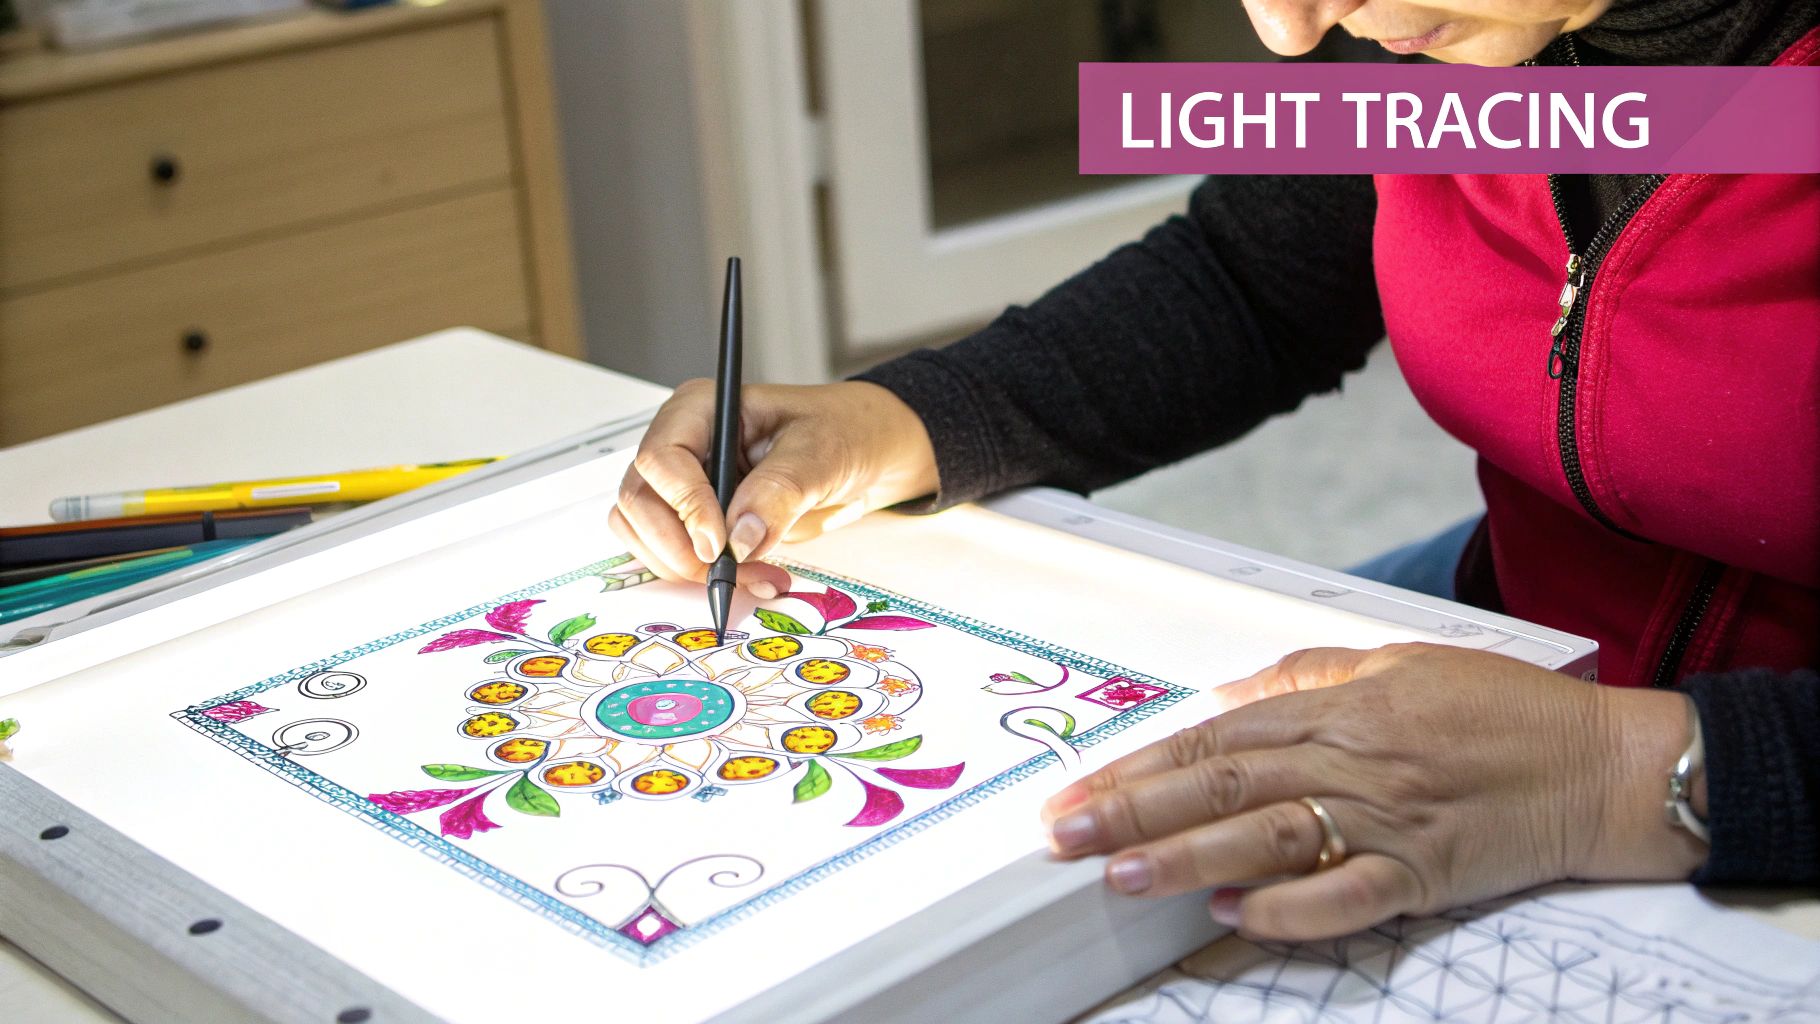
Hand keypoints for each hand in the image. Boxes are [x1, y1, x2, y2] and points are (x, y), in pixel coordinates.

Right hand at [611, 380, 938, 596]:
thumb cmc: (843, 431)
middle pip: (639, 501)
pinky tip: (752, 578)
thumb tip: (740, 536)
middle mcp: (683, 445)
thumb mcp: (821, 453)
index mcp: (703, 409)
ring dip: (687, 568)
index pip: (661, 458)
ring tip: (755, 577)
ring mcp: (683, 485)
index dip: (683, 505)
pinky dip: (700, 577)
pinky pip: (668, 554)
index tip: (716, 543)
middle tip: (729, 573)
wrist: (864, 454)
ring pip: (643, 533)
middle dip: (679, 547)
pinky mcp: (694, 521)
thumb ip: (780, 490)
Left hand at [1041, 643, 1707, 939]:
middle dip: (1135, 810)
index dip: (1142, 765)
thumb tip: (1231, 691)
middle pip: (1224, 782)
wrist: (1602, 764)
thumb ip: (1312, 673)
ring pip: (1269, 835)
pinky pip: (1347, 896)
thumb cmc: (1503, 709)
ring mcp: (1388, 818)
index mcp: (1341, 705)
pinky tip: (1234, 914)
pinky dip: (1289, 907)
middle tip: (1066, 835)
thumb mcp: (1402, 661)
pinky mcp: (1426, 873)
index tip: (1079, 789)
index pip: (1217, 735)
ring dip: (1190, 857)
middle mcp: (1353, 757)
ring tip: (1122, 875)